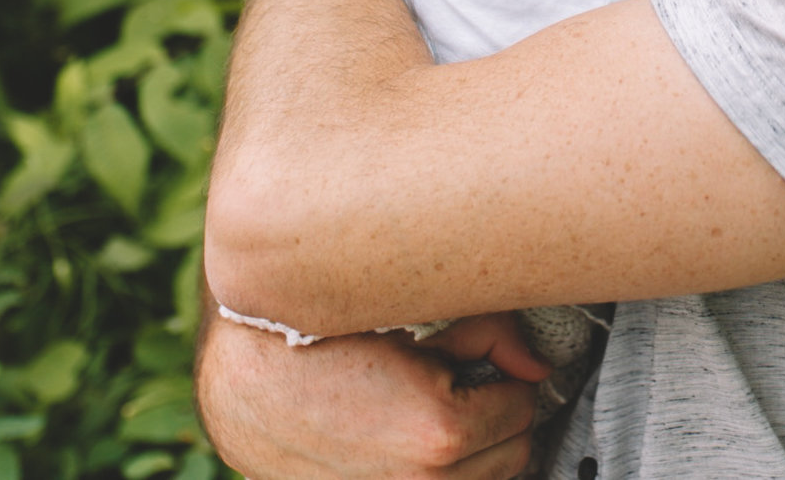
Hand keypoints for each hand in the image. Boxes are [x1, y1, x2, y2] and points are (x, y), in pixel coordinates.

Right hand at [196, 308, 547, 479]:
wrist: (245, 388)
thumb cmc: (323, 343)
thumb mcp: (415, 320)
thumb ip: (492, 335)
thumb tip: (539, 367)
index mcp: (442, 433)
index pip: (523, 404)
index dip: (503, 375)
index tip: (475, 363)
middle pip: (514, 450)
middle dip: (496, 413)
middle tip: (457, 384)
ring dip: (475, 449)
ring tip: (430, 413)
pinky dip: (446, 472)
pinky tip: (415, 444)